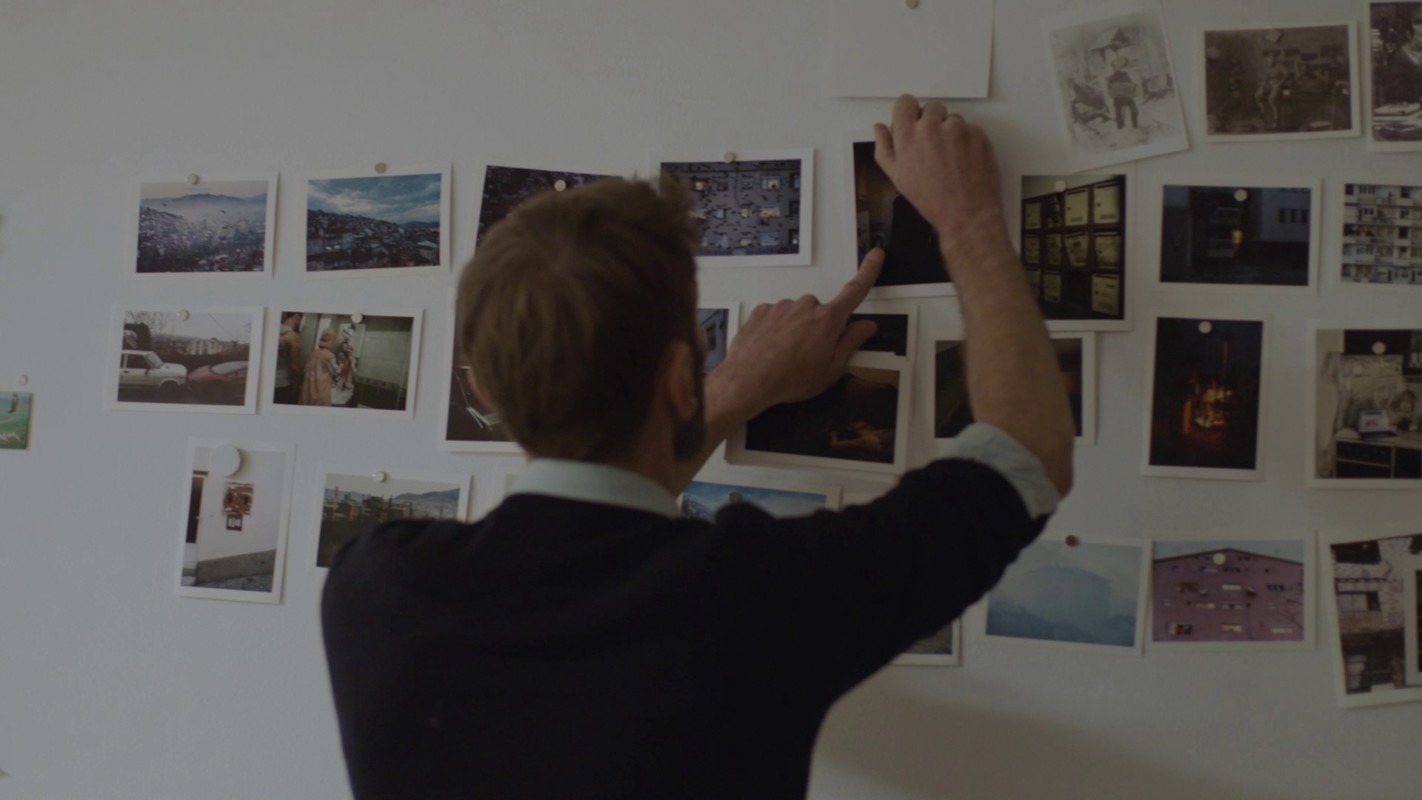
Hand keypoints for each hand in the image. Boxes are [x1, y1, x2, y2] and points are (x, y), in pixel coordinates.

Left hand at [711, 249, 884, 417]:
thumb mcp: (830, 370)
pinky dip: (776, 330)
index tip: (875, 256)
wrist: (747, 381)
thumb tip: (867, 326)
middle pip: (820, 312)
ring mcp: (782, 306)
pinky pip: (776, 317)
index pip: (855, 291)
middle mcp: (806, 306)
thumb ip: (851, 343)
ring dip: (794, 330)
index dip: (868, 272)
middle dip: (817, 329)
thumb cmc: (789, 379)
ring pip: (796, 315)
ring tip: (785, 356)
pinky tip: (770, 350)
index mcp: (828, 320)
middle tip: (807, 355)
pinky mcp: (762, 310)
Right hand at [873, 95, 1007, 252]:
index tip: (913, 122)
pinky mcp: (978, 133)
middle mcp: (931, 127)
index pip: (905, 103)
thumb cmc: (932, 199)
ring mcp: (957, 128)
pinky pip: (971, 129)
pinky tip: (965, 161)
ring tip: (951, 159)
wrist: (966, 213)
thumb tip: (879, 128)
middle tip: (935, 147)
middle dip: (932, 122)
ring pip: (952, 119)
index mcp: (908, 136)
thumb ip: (885, 148)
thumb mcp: (898, 178)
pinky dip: (968, 141)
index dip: (909, 112)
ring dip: (952, 132)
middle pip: (931, 107)